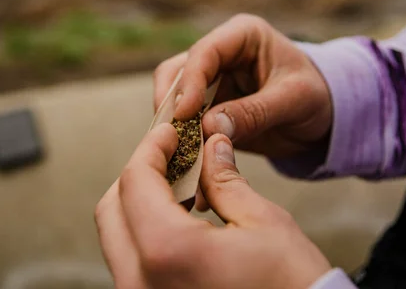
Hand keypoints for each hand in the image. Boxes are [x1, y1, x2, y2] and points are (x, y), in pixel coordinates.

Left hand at [95, 123, 330, 288]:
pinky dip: (146, 232)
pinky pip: (132, 262)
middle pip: (112, 210)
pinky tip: (178, 218)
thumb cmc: (293, 287)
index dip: (151, 148)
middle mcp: (141, 283)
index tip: (169, 133)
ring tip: (178, 184)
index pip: (135, 182)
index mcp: (169, 251)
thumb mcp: (264, 223)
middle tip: (171, 154)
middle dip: (139, 174)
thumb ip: (225, 180)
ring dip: (140, 203)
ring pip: (117, 237)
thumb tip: (211, 147)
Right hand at [153, 14, 331, 159]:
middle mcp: (220, 54)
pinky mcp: (207, 108)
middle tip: (173, 139)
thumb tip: (209, 128)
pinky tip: (187, 167)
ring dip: (173, 129)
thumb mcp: (294, 101)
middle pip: (176, 73)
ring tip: (179, 157)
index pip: (205, 52)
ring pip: (173, 100)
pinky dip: (183, 144)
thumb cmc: (316, 95)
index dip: (190, 82)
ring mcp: (210, 81)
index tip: (184, 114)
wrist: (324, 115)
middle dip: (172, 107)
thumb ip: (255, 112)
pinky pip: (185, 125)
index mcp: (243, 35)